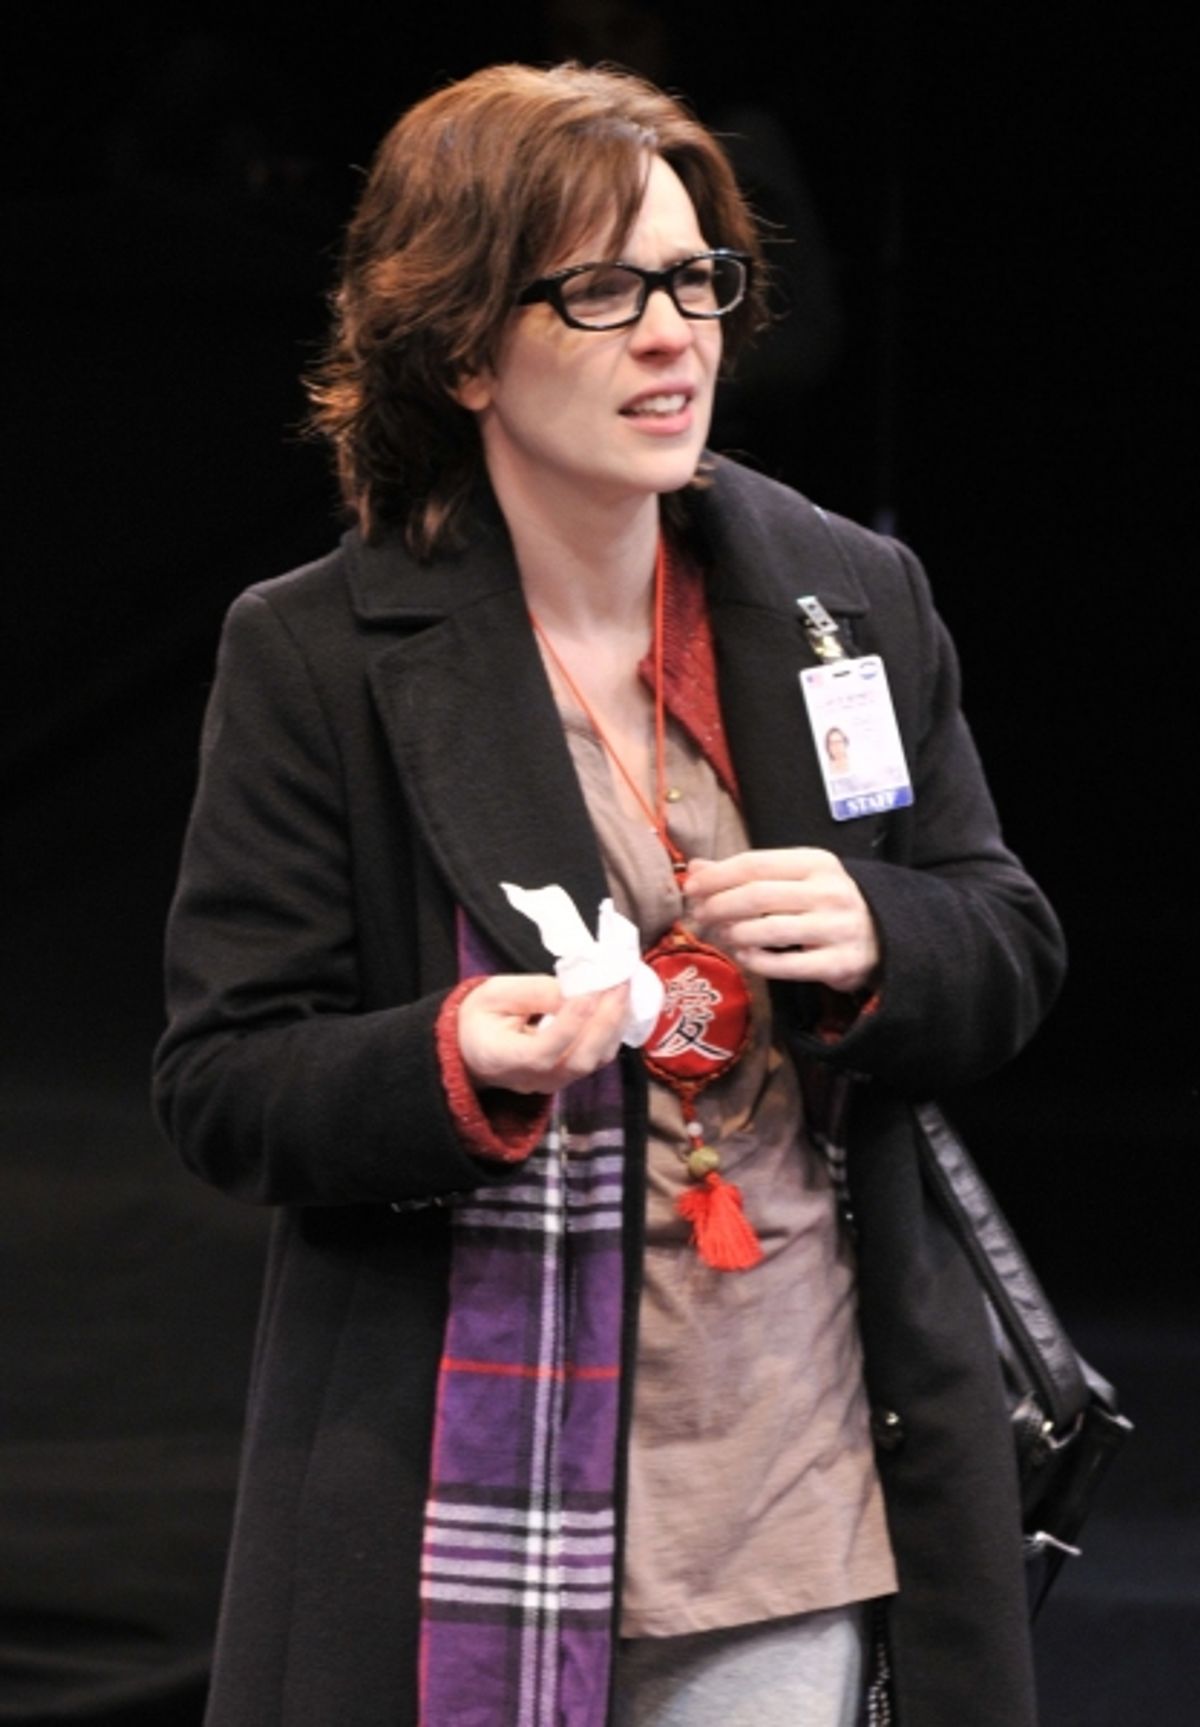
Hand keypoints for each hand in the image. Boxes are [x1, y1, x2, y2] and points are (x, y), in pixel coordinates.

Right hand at [457, 974, 631, 1094]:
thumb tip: (578, 989)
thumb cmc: (480, 1018)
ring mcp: (554, 1082)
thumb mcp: (494, 994)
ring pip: (594, 1061)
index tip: (588, 994)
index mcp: (502, 1059)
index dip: (568, 1025)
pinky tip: (619, 1004)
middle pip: (577, 1060)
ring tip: (624, 988)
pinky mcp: (570, 1075)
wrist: (474, 1049)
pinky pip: (598, 1057)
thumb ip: (533, 993)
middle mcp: (532, 1079)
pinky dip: (613, 1030)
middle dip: (604, 1021)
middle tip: (619, 984)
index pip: (541, 1052)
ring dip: (614, 1024)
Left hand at [685, 849, 879, 994]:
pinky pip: (785, 965)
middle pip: (758, 896)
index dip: (716, 876)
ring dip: (734, 934)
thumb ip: (748, 872)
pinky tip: (744, 955)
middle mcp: (830, 892)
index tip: (691, 888)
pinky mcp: (839, 964)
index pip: (755, 864)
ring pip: (768, 930)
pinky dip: (756, 961)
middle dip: (719, 906)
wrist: (883, 938)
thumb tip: (696, 867)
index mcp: (817, 863)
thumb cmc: (826, 904)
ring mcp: (837, 929)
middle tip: (699, 916)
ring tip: (720, 935)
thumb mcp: (796, 878)